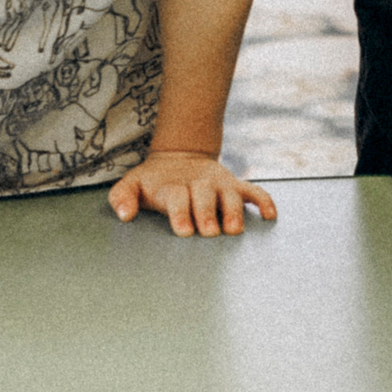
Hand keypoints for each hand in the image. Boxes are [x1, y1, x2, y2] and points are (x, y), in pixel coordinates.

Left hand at [108, 150, 276, 236]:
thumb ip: (121, 198)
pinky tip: (270, 216)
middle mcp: (198, 183)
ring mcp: (219, 183)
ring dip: (234, 211)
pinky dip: (264, 201)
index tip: (184, 231)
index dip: (180, 213)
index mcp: (172, 186)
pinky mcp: (235, 184)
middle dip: (207, 214)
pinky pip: (253, 191)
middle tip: (210, 232)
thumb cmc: (152, 182)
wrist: (178, 158)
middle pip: (205, 195)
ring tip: (234, 230)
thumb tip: (124, 215)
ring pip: (231, 194)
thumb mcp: (131, 185)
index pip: (177, 197)